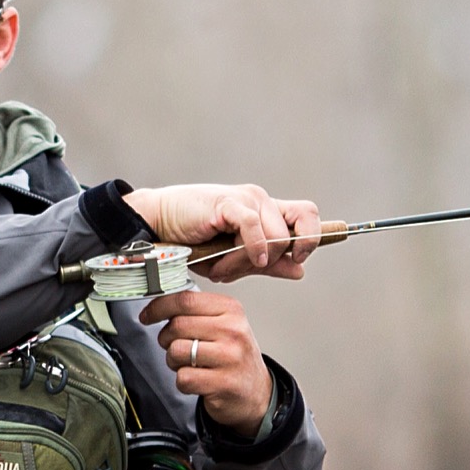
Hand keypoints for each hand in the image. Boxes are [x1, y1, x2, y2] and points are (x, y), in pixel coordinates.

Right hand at [125, 182, 323, 280]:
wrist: (157, 228)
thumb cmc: (192, 243)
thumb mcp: (234, 261)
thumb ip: (267, 264)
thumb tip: (300, 270)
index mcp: (266, 212)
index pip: (307, 215)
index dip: (311, 237)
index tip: (299, 258)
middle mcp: (260, 201)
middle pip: (302, 221)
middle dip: (288, 251)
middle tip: (261, 264)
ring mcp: (245, 199)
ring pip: (276, 234)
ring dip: (253, 259)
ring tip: (224, 266)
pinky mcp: (227, 203)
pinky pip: (254, 226)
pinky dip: (252, 247)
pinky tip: (238, 260)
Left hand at [140, 283, 274, 429]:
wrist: (256, 392)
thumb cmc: (234, 356)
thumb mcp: (224, 324)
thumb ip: (196, 312)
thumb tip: (158, 306)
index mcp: (231, 310)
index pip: (186, 300)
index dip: (159, 307)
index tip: (147, 315)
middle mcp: (233, 331)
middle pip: (177, 325)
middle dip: (165, 338)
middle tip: (174, 345)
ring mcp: (230, 358)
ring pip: (176, 351)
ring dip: (173, 361)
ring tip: (189, 364)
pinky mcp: (223, 383)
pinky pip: (183, 378)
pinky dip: (183, 381)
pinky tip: (198, 379)